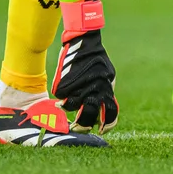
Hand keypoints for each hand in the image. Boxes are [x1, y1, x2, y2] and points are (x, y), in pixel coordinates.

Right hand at [53, 0, 118, 132]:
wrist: (84, 42)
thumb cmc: (96, 61)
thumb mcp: (106, 76)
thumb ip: (104, 93)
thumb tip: (101, 114)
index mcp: (107, 88)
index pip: (110, 113)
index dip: (106, 125)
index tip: (101, 131)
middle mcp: (94, 89)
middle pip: (89, 115)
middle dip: (83, 124)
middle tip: (78, 126)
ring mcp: (78, 87)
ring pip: (72, 106)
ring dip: (70, 103)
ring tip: (71, 93)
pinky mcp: (64, 84)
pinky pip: (62, 95)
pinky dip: (63, 91)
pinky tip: (66, 81)